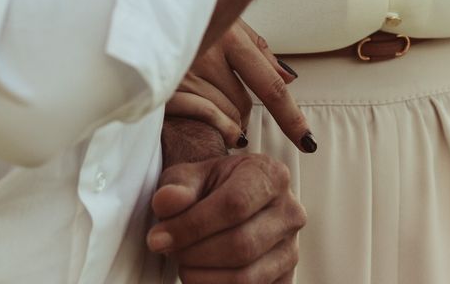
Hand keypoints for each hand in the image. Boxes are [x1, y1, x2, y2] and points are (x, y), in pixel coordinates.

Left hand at [146, 153, 303, 283]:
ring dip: (203, 277)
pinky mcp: (285, 278)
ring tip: (183, 262)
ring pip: (246, 277)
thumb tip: (166, 202)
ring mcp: (291, 248)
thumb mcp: (192, 176)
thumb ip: (178, 186)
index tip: (158, 237)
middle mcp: (289, 212)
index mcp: (270, 175)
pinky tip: (200, 275)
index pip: (234, 205)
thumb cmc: (212, 187)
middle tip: (169, 250)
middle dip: (194, 253)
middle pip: (241, 244)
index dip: (192, 226)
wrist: (231, 201)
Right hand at [165, 20, 308, 151]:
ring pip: (223, 115)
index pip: (270, 85)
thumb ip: (259, 52)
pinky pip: (201, 119)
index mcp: (229, 35)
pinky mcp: (163, 89)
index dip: (290, 117)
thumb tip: (289, 78)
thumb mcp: (228, 24)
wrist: (140, 6)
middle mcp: (207, 52)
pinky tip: (207, 123)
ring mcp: (183, 72)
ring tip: (206, 101)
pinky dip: (210, 125)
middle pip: (243, 104)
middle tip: (222, 97)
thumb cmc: (188, 16)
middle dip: (241, 110)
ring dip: (224, 118)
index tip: (306, 140)